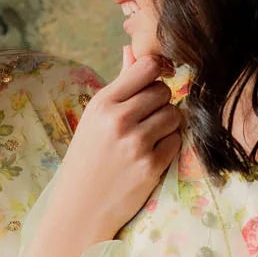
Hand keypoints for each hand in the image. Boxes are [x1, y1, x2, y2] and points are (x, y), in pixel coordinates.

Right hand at [45, 50, 180, 249]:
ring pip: (174, 115)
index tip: (155, 82)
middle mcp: (118, 120)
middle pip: (163, 91)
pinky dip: (169, 146)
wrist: (81, 207)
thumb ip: (119, 85)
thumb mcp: (94, 119)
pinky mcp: (151, 165)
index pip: (146, 67)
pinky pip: (177, 141)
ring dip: (168, 124)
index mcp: (102, 103)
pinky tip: (150, 154)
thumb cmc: (87, 158)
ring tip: (149, 136)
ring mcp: (136, 143)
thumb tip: (132, 50)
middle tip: (148, 117)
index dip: (156, 73)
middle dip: (161, 102)